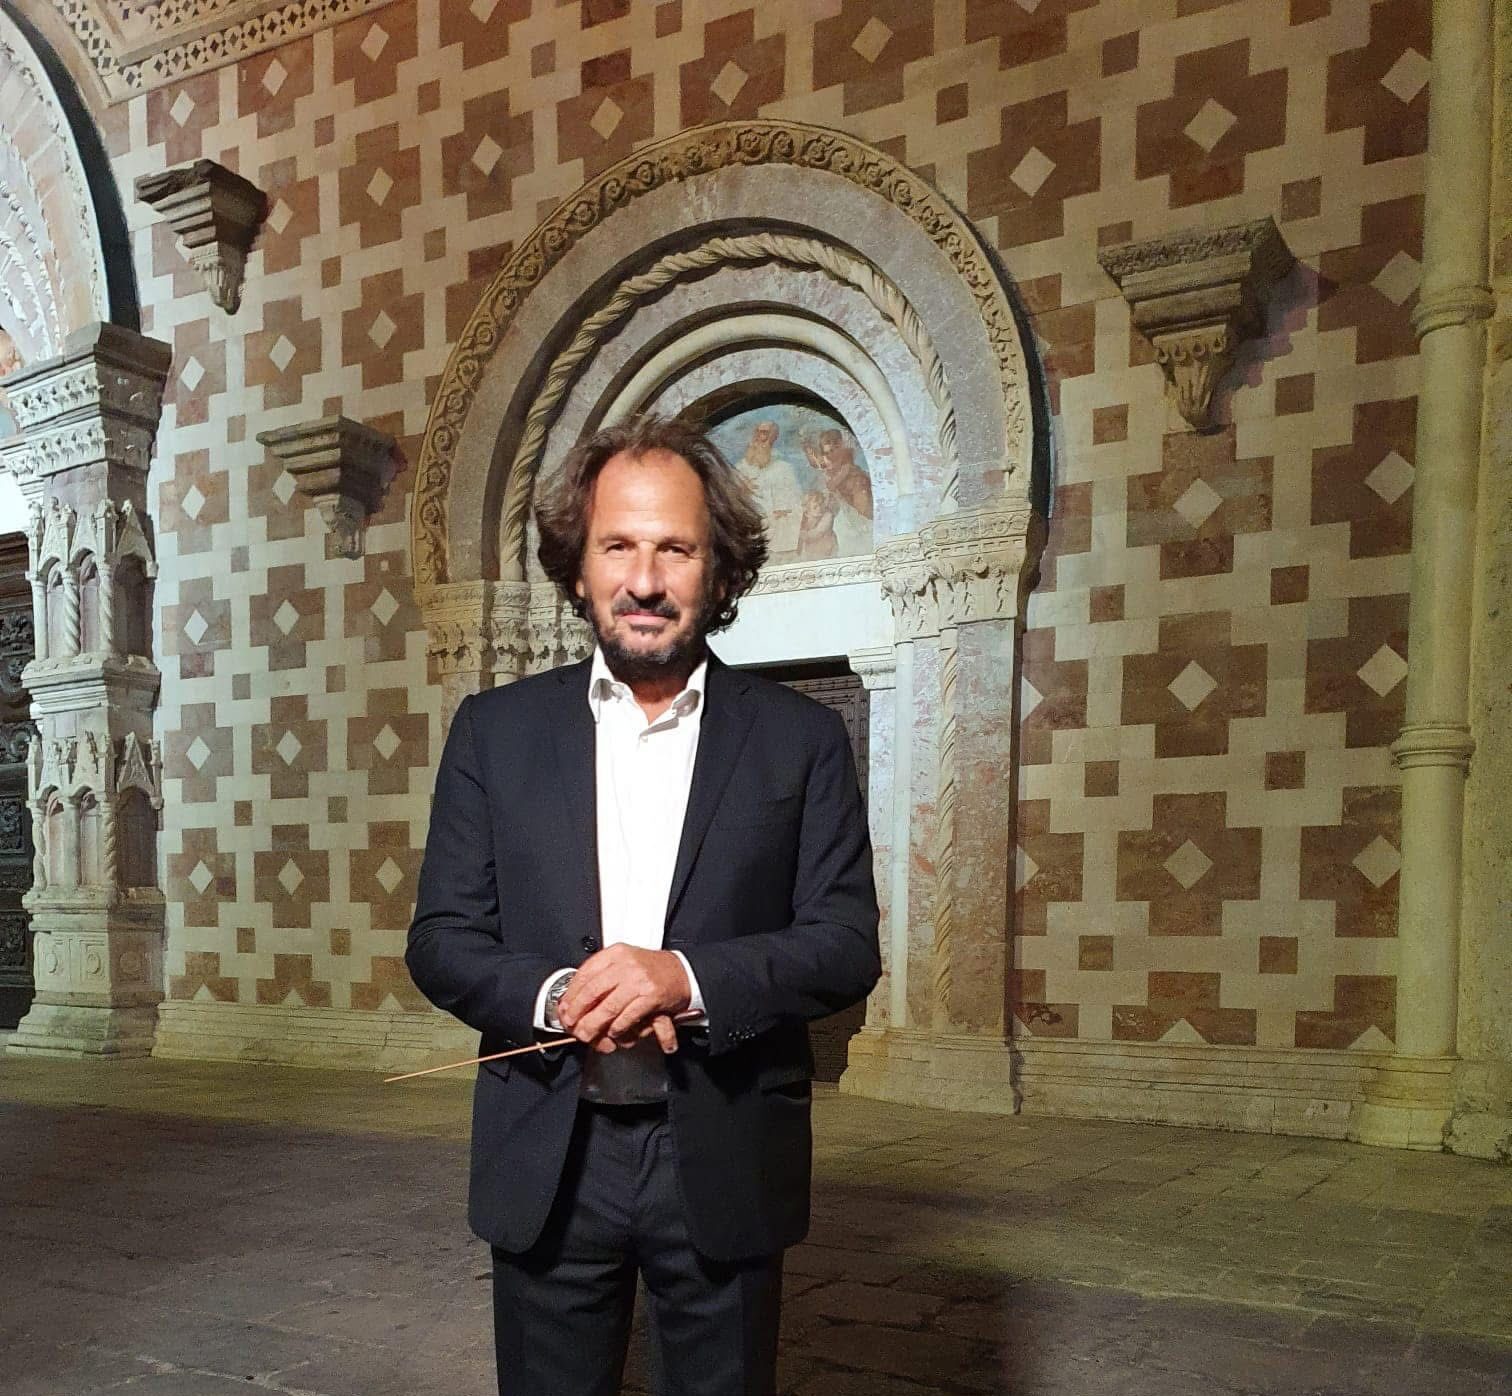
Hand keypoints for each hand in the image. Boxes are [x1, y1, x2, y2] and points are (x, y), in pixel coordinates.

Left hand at [556, 945, 690, 1054]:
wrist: (682, 972)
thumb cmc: (651, 970)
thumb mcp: (624, 963)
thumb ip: (602, 976)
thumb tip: (575, 999)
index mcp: (615, 954)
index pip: (584, 973)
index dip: (570, 995)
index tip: (564, 1009)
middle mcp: (625, 964)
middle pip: (591, 991)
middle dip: (577, 1012)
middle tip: (571, 1025)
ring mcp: (639, 980)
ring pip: (607, 1007)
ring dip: (594, 1025)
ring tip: (587, 1034)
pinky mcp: (651, 996)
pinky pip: (626, 1017)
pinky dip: (617, 1028)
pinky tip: (613, 1032)